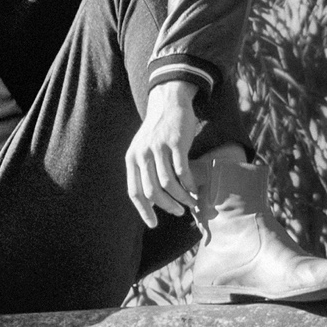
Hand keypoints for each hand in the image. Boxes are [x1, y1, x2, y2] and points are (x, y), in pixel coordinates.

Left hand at [125, 81, 199, 227]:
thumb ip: (144, 171)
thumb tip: (151, 201)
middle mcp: (142, 155)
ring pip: (169, 183)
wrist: (168, 103)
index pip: (134, 192)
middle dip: (167, 206)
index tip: (154, 224)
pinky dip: (189, 184)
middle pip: (152, 191)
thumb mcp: (143, 150)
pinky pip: (182, 171)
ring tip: (190, 203)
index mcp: (132, 159)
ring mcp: (159, 149)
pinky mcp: (176, 143)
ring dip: (181, 198)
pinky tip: (194, 190)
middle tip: (178, 213)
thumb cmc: (157, 132)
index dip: (144, 211)